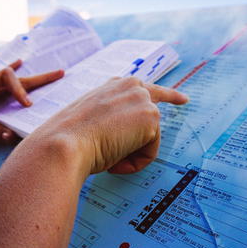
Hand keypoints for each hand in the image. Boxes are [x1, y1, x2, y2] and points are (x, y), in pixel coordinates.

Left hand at [0, 60, 63, 143]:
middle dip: (39, 77)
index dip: (19, 89)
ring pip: (15, 80)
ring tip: (54, 74)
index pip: (5, 79)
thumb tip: (12, 136)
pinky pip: (5, 81)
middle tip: (60, 74)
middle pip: (16, 77)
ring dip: (34, 77)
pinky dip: (15, 72)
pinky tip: (21, 62)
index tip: (28, 105)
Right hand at [31, 77, 187, 176]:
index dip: (168, 96)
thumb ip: (110, 118)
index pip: (146, 89)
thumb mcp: (89, 120)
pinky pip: (150, 152)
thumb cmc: (69, 138)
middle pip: (153, 118)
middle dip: (142, 142)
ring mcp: (143, 100)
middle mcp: (132, 85)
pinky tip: (114, 159)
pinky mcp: (151, 118)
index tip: (183, 99)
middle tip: (135, 147)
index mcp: (115, 84)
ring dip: (129, 154)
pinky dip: (134, 163)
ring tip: (106, 154)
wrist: (63, 145)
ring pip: (147, 139)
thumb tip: (122, 135)